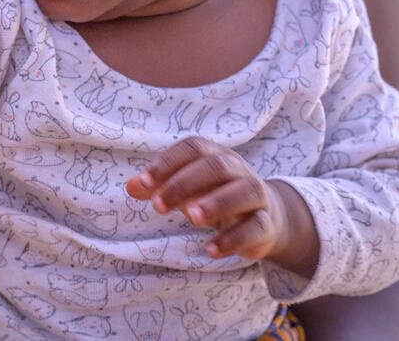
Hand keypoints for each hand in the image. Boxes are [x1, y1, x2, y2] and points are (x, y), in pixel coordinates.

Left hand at [126, 137, 316, 274]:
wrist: (266, 217)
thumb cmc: (215, 195)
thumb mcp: (186, 188)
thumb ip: (159, 186)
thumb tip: (131, 186)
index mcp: (215, 155)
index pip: (193, 148)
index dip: (168, 162)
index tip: (144, 183)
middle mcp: (238, 170)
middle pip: (216, 166)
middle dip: (185, 184)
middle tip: (158, 207)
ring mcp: (256, 196)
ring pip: (245, 191)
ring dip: (217, 203)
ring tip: (191, 218)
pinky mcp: (266, 224)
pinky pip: (256, 227)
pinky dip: (234, 238)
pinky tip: (211, 249)